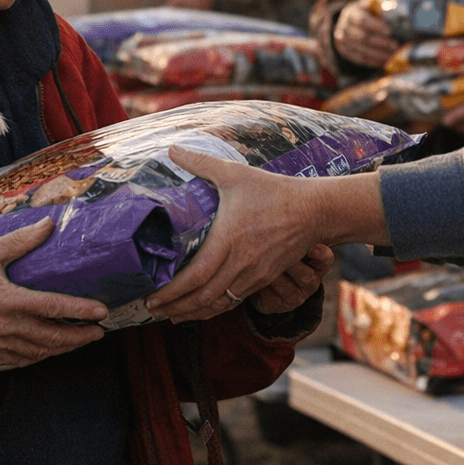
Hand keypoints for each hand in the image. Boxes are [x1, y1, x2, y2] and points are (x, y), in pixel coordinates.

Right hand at [0, 218, 107, 368]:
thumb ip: (22, 240)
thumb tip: (49, 223)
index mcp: (7, 300)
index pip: (53, 308)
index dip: (80, 311)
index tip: (102, 312)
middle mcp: (4, 327)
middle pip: (52, 337)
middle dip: (80, 336)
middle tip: (99, 332)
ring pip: (39, 352)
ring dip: (63, 348)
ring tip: (81, 340)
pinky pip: (21, 361)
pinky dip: (41, 356)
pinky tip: (51, 349)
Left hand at [145, 147, 387, 322]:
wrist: (314, 210)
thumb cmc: (273, 191)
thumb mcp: (235, 173)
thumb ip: (201, 163)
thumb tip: (172, 148)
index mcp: (228, 241)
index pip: (193, 278)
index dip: (170, 293)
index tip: (150, 298)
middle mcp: (239, 264)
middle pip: (202, 298)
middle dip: (175, 308)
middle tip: (152, 311)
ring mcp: (253, 275)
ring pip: (219, 304)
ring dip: (193, 313)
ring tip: (172, 316)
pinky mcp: (263, 278)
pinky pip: (234, 300)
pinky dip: (215, 309)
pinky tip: (204, 309)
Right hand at [332, 0, 396, 68]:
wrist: (350, 22)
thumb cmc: (366, 11)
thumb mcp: (371, 4)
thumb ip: (379, 4)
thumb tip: (391, 5)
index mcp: (351, 13)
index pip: (362, 20)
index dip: (376, 26)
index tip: (389, 31)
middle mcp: (344, 27)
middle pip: (362, 37)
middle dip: (381, 43)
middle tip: (395, 45)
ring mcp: (343, 40)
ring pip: (362, 50)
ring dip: (380, 54)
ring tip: (394, 54)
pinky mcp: (345, 51)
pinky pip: (360, 59)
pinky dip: (374, 61)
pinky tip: (386, 61)